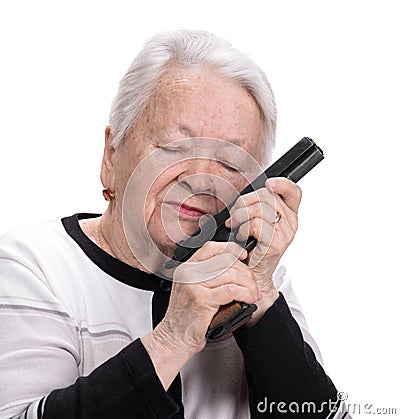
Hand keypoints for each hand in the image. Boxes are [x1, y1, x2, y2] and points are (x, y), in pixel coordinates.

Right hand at [141, 241, 261, 388]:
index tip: (243, 256)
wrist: (173, 338)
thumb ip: (207, 276)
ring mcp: (193, 285)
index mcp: (186, 268)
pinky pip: (231, 290)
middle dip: (245, 272)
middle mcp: (188, 273)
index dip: (231, 249)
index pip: (211, 248)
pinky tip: (249, 299)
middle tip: (253, 283)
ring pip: (231, 275)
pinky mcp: (201, 299)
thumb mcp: (192, 290)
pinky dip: (245, 294)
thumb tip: (235, 268)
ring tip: (254, 294)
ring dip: (249, 285)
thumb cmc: (186, 317)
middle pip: (225, 261)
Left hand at [225, 177, 301, 324]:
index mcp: (288, 214)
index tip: (269, 183)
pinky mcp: (276, 242)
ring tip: (236, 227)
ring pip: (259, 208)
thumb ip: (257, 206)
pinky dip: (242, 228)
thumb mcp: (257, 222)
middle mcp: (290, 222)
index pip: (293, 192)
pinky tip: (240, 237)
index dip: (282, 184)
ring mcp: (285, 232)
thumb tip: (245, 193)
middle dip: (244, 202)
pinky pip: (255, 224)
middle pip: (267, 196)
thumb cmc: (252, 248)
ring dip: (240, 215)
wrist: (254, 275)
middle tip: (236, 216)